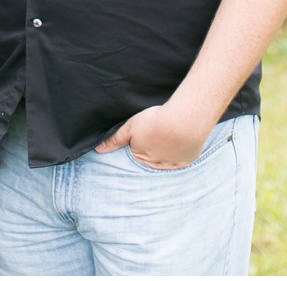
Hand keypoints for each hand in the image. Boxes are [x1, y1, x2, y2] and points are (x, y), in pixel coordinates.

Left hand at [96, 102, 210, 169]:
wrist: (184, 121)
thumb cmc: (156, 122)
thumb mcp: (131, 126)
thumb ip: (115, 139)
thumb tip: (98, 149)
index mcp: (141, 158)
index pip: (137, 155)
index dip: (140, 145)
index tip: (146, 135)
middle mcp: (156, 165)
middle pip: (152, 160)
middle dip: (154, 152)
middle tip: (158, 137)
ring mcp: (173, 164)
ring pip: (168, 161)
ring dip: (168, 153)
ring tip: (171, 139)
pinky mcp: (188, 160)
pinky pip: (183, 159)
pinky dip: (182, 152)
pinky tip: (182, 142)